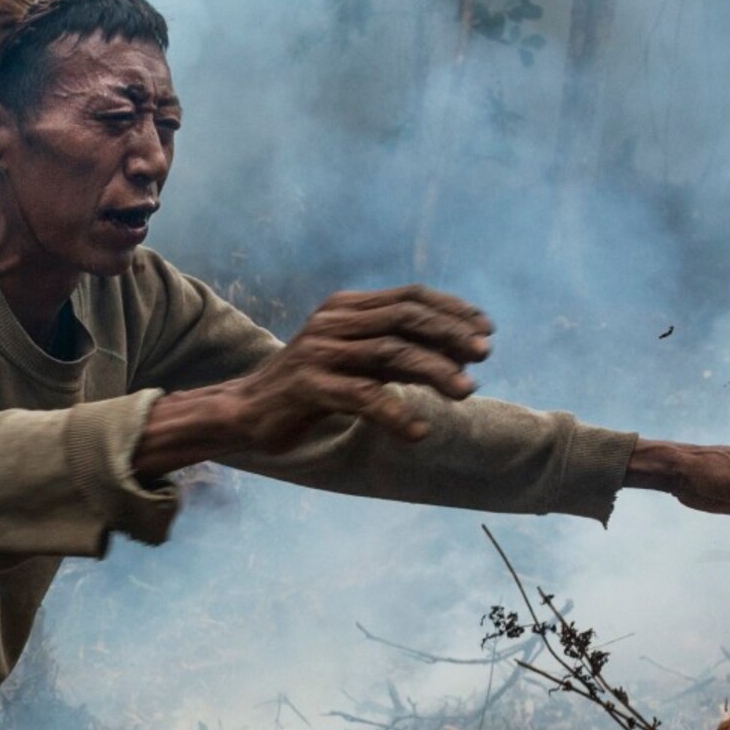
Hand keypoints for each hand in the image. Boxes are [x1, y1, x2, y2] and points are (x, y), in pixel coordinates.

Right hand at [137, 285, 492, 476]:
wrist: (244, 412)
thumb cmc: (305, 389)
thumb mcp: (352, 359)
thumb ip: (393, 351)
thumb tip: (456, 356)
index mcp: (345, 307)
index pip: (410, 297)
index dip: (452, 310)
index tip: (486, 329)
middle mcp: (333, 322)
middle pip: (405, 319)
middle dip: (451, 335)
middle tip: (485, 353)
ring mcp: (319, 353)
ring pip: (391, 354)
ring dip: (435, 371)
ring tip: (466, 392)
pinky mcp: (308, 387)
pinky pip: (363, 397)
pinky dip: (396, 414)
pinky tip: (419, 432)